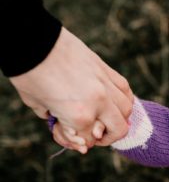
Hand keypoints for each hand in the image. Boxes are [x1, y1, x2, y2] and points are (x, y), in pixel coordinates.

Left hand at [9, 27, 132, 149]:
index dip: (79, 141)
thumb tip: (74, 134)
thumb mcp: (38, 106)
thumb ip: (58, 122)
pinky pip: (125, 89)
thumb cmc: (29, 74)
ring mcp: (105, 84)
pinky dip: (123, 99)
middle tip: (97, 136)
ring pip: (127, 109)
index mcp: (79, 115)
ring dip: (120, 118)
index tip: (70, 135)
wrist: (32, 40)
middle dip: (108, 137)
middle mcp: (99, 101)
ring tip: (107, 118)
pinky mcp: (106, 69)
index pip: (89, 140)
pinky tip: (114, 101)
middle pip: (119, 129)